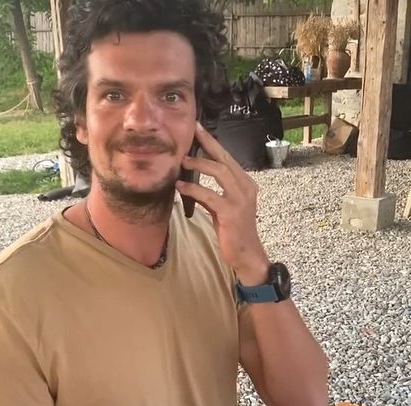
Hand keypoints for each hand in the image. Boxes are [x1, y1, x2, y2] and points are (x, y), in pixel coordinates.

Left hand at [176, 122, 269, 281]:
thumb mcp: (223, 209)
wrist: (246, 255)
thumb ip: (212, 194)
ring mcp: (240, 199)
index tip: (199, 129)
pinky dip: (193, 189)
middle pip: (225, 159)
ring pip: (219, 172)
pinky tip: (180, 187)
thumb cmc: (233, 232)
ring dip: (199, 164)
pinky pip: (209, 195)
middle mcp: (246, 187)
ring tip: (182, 161)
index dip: (213, 143)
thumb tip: (193, 183)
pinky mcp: (231, 212)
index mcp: (246, 184)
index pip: (228, 158)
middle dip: (208, 143)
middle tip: (191, 132)